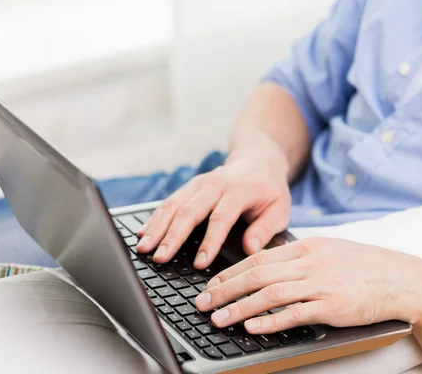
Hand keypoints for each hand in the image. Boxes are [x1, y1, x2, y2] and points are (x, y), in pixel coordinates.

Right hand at [136, 141, 291, 268]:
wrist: (258, 159)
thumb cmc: (269, 190)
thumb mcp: (279, 209)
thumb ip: (265, 229)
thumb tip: (250, 249)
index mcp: (239, 190)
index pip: (221, 217)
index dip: (209, 241)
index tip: (199, 263)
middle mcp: (215, 184)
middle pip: (190, 210)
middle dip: (172, 235)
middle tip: (159, 257)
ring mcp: (198, 184)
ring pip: (173, 205)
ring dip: (157, 227)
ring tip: (143, 248)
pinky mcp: (189, 187)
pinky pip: (168, 202)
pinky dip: (154, 218)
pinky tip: (142, 233)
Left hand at [194, 237, 421, 333]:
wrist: (400, 278)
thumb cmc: (363, 266)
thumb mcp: (328, 252)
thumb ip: (299, 258)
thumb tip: (268, 267)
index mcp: (306, 248)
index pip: (258, 258)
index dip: (229, 272)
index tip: (211, 283)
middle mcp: (309, 263)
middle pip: (256, 275)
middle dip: (224, 289)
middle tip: (203, 302)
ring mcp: (320, 283)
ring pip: (270, 294)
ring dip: (239, 307)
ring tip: (219, 318)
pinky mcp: (332, 305)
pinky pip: (295, 313)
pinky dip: (270, 321)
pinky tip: (253, 326)